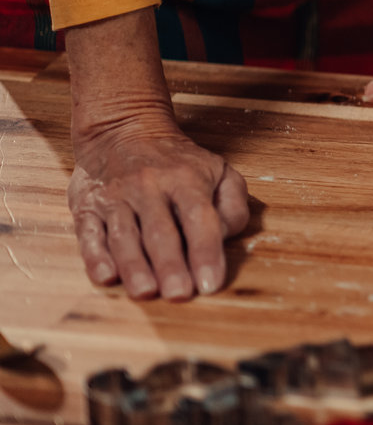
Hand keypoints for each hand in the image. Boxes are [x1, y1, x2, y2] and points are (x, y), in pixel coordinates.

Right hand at [64, 9, 250, 299]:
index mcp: (187, 180)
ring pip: (125, 236)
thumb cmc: (181, 162)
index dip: (206, 251)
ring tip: (146, 292)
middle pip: (161, 232)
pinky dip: (96, 256)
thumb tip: (226, 236)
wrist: (124, 129)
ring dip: (135, 266)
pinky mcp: (88, 206)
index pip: (199, 219)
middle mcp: (149, 188)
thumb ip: (233, 204)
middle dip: (171, 265)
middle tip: (179, 294)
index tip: (210, 283)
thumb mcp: (220, 171)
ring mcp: (116, 198)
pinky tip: (106, 276)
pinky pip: (90, 233)